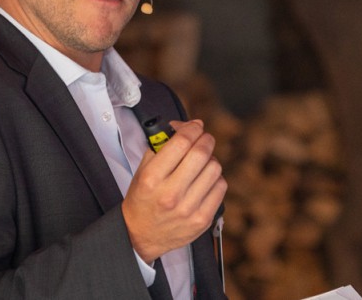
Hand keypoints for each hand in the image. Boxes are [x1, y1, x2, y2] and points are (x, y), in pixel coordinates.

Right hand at [121, 119, 226, 263]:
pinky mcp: (203, 220)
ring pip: (215, 168)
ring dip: (210, 159)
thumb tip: (188, 126)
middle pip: (201, 153)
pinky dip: (215, 178)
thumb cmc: (143, 198)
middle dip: (205, 139)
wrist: (141, 235)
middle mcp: (171, 194)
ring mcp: (189, 209)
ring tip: (202, 163)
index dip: (192, 129)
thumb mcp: (143, 169)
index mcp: (152, 178)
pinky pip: (220, 187)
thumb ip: (162, 145)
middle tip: (204, 138)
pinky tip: (205, 180)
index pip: (181, 143)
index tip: (196, 126)